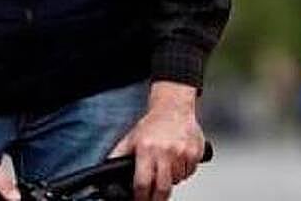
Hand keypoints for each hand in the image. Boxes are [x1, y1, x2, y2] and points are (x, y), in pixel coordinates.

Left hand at [110, 82, 207, 200]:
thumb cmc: (153, 124)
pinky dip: (183, 172)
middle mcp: (165, 152)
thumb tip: (105, 171)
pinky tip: (177, 161)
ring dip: (171, 180)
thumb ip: (117, 156)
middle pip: (162, 188)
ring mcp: (182, 152)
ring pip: (177, 181)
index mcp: (146, 149)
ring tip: (166, 169)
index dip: (140, 197)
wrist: (174, 108)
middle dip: (157, 198)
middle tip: (154, 198)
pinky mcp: (195, 152)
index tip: (140, 199)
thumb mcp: (130, 139)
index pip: (142, 183)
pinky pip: (189, 172)